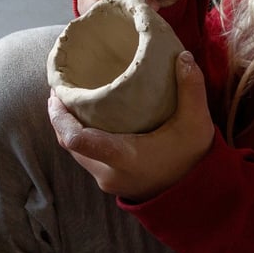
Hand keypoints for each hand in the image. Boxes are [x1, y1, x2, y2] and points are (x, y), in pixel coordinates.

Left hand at [48, 51, 214, 201]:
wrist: (195, 197)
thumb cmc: (193, 160)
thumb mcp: (197, 123)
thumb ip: (192, 88)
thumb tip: (183, 56)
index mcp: (124, 157)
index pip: (78, 140)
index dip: (60, 117)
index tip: (56, 93)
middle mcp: (108, 172)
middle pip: (70, 144)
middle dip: (60, 117)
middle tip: (62, 88)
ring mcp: (107, 179)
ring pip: (76, 151)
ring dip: (69, 127)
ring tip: (71, 99)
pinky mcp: (111, 180)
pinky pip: (86, 156)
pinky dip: (81, 136)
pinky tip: (89, 119)